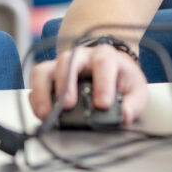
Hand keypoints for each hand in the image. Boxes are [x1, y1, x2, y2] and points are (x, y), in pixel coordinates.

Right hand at [28, 43, 148, 124]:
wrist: (108, 65)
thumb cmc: (120, 77)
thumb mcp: (136, 88)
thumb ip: (135, 102)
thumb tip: (125, 114)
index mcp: (106, 56)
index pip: (104, 62)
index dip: (103, 83)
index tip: (102, 104)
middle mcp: (81, 57)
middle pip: (68, 61)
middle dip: (67, 83)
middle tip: (69, 105)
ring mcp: (62, 64)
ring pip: (47, 69)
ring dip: (44, 92)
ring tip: (48, 113)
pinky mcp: (49, 73)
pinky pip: (36, 79)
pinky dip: (35, 96)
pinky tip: (41, 111)